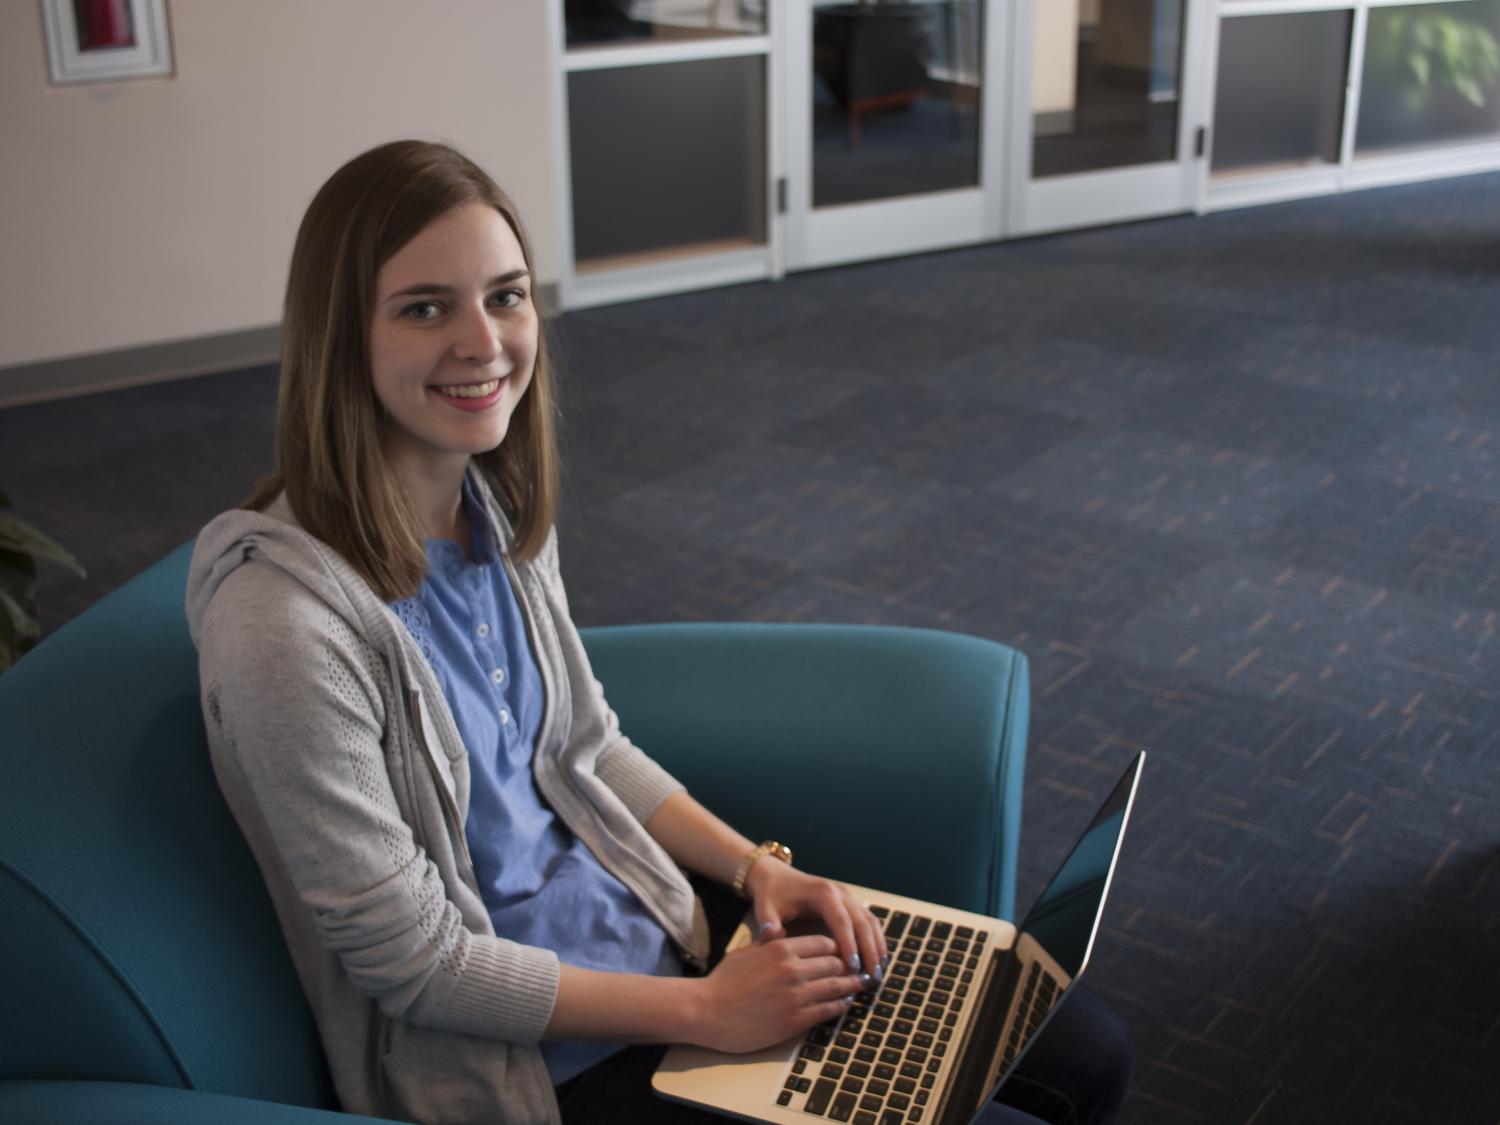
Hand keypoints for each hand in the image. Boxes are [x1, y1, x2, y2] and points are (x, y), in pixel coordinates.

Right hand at [690, 934, 861, 1052]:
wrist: (706, 1010)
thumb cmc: (722, 981)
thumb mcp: (747, 952)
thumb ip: (769, 943)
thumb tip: (782, 936)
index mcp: (781, 949)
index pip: (824, 942)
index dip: (836, 948)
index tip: (842, 952)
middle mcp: (792, 969)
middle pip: (835, 963)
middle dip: (848, 966)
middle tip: (859, 968)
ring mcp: (796, 996)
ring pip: (837, 986)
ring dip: (852, 985)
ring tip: (861, 984)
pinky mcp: (795, 1020)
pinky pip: (828, 1010)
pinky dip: (840, 1006)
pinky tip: (845, 1004)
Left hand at [745, 861, 887, 986]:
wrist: (775, 876)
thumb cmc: (771, 894)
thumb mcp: (766, 907)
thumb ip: (768, 922)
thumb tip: (770, 936)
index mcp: (822, 893)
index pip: (841, 921)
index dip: (849, 944)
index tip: (853, 967)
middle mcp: (840, 893)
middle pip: (862, 922)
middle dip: (869, 950)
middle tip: (872, 976)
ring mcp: (848, 897)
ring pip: (870, 922)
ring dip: (877, 946)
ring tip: (878, 972)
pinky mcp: (850, 903)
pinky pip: (868, 921)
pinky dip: (875, 940)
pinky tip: (877, 960)